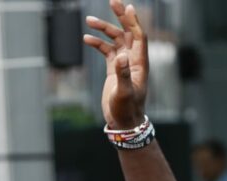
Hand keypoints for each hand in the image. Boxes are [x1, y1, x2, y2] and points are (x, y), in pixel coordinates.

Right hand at [84, 1, 149, 128]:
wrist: (123, 123)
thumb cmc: (126, 110)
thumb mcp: (123, 93)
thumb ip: (122, 74)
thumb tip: (120, 56)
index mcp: (139, 64)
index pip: (139, 36)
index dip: (134, 21)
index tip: (127, 6)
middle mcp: (133, 61)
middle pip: (128, 33)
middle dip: (120, 17)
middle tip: (112, 1)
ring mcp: (124, 64)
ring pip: (116, 40)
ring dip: (104, 30)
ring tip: (89, 21)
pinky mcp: (114, 69)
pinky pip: (107, 51)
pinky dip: (98, 43)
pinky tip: (86, 39)